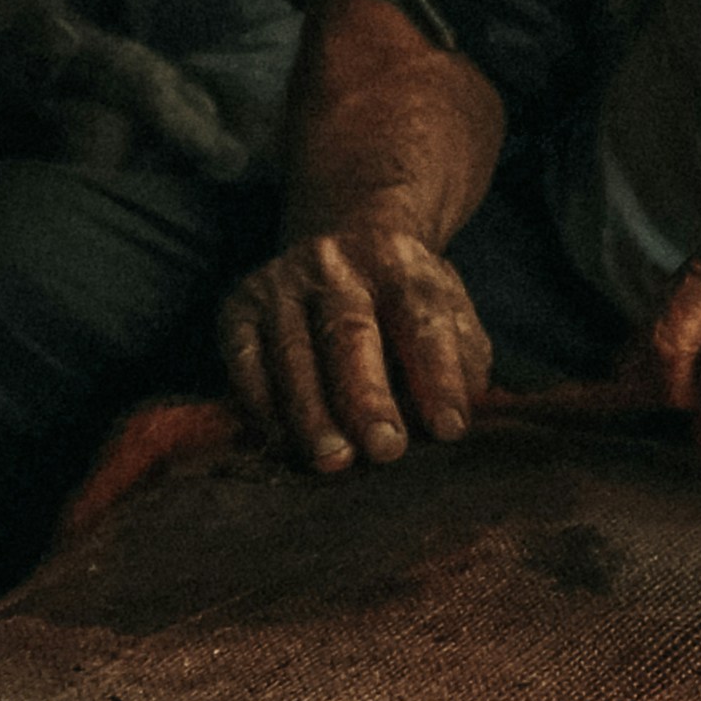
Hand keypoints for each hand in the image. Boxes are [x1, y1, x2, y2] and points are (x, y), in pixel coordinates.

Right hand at [221, 215, 493, 471]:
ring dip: (310, 413)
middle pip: (348, 331)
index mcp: (398, 264)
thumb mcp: (447, 308)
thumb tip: (457, 416)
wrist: (339, 239)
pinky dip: (262, 406)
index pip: (421, 318)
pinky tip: (283, 444)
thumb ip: (463, 356)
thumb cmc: (402, 300)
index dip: (438, 374)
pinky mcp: (237, 307)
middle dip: (366, 395)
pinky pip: (244, 361)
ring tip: (333, 461)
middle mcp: (334, 266)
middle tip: (385, 450)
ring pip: (291, 352)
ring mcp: (279, 284)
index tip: (450, 429)